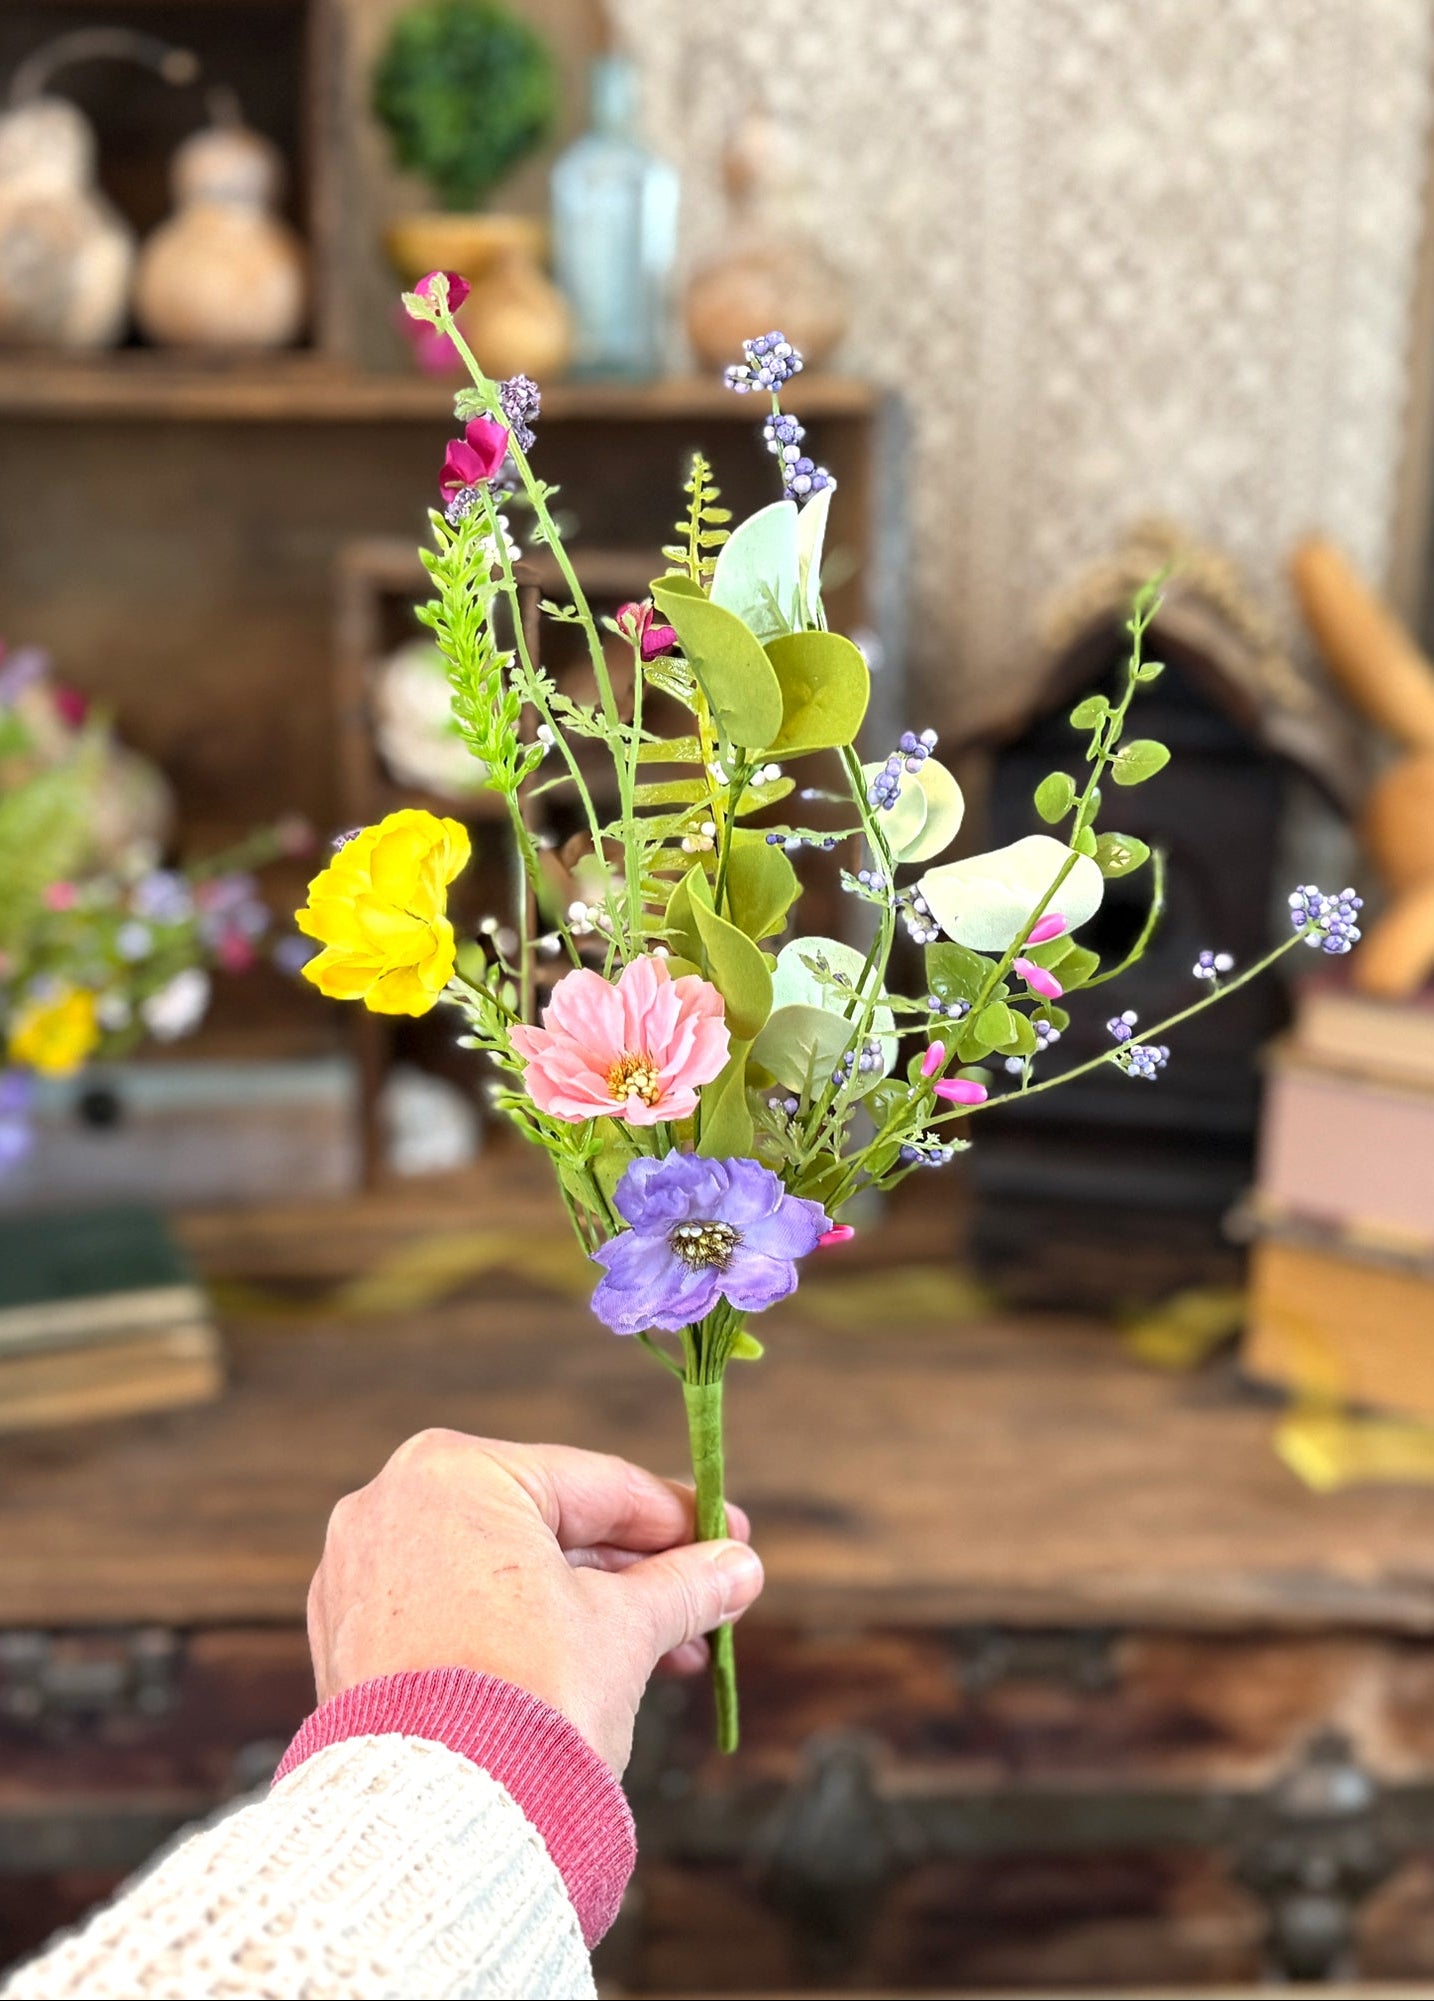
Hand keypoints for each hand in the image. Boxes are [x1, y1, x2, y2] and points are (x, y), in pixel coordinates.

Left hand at [307, 1430, 763, 1773]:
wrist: (435, 1824)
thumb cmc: (524, 1703)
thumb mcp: (625, 1630)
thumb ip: (684, 1587)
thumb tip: (736, 1568)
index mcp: (457, 1471)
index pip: (595, 1483)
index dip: (676, 1516)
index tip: (727, 1538)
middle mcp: (392, 1503)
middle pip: (546, 1526)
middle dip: (633, 1573)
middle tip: (705, 1597)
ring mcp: (360, 1573)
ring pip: (502, 1573)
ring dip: (587, 1609)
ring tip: (666, 1652)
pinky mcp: (349, 1639)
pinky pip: (456, 1613)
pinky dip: (520, 1632)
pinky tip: (587, 1667)